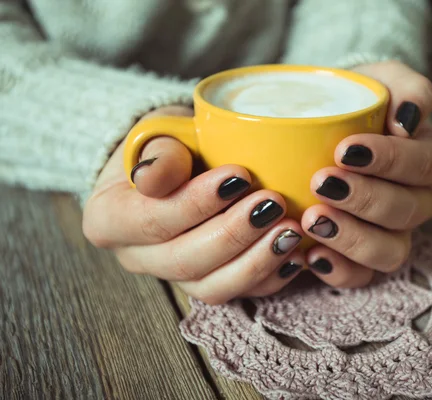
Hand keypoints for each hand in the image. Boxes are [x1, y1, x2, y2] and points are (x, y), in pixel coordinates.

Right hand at [82, 106, 303, 304]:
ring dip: (256, 262)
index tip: (239, 175)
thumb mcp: (156, 133)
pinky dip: (271, 277)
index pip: (151, 220)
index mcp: (109, 220)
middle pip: (184, 261)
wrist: (180, 162)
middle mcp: (138, 257)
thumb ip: (157, 154)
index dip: (196, 204)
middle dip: (234, 235)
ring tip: (290, 231)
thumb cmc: (168, 144)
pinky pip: (239, 293)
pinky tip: (296, 255)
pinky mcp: (208, 281)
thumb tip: (150, 180)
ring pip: (212, 287)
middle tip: (272, 204)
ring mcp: (174, 275)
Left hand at [301, 61, 431, 287]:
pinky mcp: (365, 257)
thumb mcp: (384, 79)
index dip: (390, 162)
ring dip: (351, 239)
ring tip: (312, 221)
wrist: (329, 125)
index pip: (425, 165)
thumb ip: (408, 88)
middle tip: (321, 182)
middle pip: (406, 211)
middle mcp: (420, 202)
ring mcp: (395, 234)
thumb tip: (407, 119)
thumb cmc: (361, 102)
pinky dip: (338, 271)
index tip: (345, 149)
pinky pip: (362, 277)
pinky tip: (310, 255)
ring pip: (390, 252)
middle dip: (364, 199)